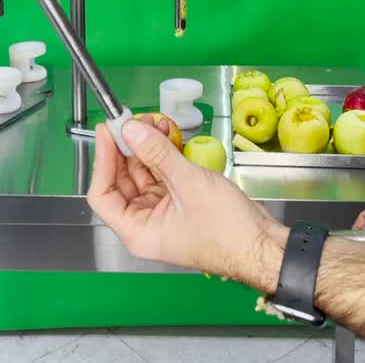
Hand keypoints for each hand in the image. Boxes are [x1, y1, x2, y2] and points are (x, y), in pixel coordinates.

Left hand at [88, 117, 287, 291]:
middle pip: (122, 180)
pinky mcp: (179, 202)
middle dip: (128, 147)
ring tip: (155, 121)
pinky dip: (163, 154)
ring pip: (143, 173)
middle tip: (133, 119)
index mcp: (138, 231)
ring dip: (147, 146)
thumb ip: (157, 153)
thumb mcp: (188, 183)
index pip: (102, 194)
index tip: (109, 131)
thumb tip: (130, 129)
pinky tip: (167, 133)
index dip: (103, 160)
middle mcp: (145, 223)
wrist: (262, 244)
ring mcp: (162, 213)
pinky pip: (162, 174)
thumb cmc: (227, 228)